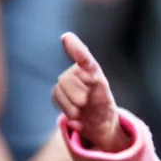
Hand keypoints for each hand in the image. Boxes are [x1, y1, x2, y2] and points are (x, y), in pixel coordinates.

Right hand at [52, 32, 129, 151]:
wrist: (98, 123)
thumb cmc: (103, 105)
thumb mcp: (104, 94)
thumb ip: (96, 81)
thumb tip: (85, 71)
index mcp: (90, 68)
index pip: (83, 58)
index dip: (75, 48)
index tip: (66, 38)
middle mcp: (77, 71)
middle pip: (67, 79)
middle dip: (77, 95)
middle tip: (86, 102)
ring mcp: (66, 81)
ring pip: (60, 89)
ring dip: (72, 106)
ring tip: (82, 109)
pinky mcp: (58, 93)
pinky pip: (56, 99)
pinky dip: (67, 111)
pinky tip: (76, 116)